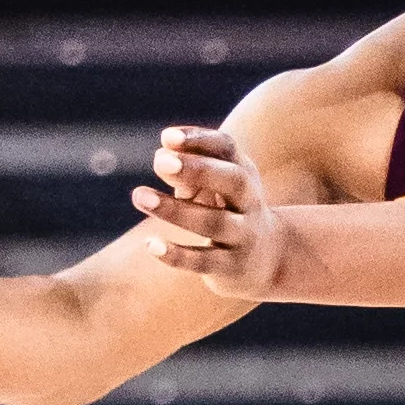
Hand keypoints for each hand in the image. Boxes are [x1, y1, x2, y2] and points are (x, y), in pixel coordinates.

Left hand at [131, 122, 287, 296]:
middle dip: (198, 169)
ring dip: (174, 209)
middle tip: (159, 162)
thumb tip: (160, 158)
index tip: (167, 137)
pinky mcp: (230, 267)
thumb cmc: (228, 209)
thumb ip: (188, 170)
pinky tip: (150, 245)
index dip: (200, 140)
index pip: (227, 148)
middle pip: (232, 181)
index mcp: (244, 172)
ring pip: (212, 222)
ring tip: (139, 195)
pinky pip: (202, 261)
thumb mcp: (214, 185)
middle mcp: (249, 201)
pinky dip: (176, 254)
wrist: (266, 258)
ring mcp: (242, 235)